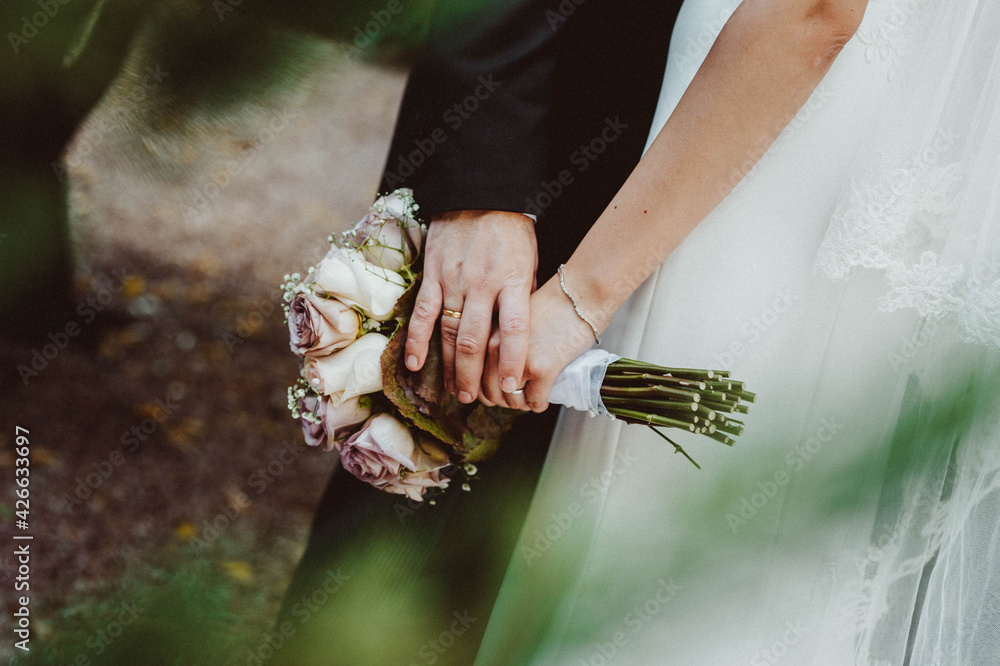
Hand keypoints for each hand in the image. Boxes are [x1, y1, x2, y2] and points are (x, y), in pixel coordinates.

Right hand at [405, 210, 536, 404]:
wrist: (481, 192)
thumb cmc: (511, 231)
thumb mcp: (530, 263)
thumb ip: (521, 299)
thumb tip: (518, 338)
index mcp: (513, 281)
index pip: (513, 331)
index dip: (510, 362)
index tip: (509, 387)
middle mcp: (483, 284)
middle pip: (475, 339)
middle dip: (474, 375)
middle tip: (474, 399)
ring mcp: (455, 280)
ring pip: (448, 332)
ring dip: (449, 366)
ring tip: (453, 391)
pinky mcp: (433, 274)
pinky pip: (423, 312)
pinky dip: (418, 340)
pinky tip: (416, 364)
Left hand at [480, 269, 604, 411]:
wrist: (578, 297)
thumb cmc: (549, 307)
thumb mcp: (510, 319)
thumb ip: (496, 342)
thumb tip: (490, 374)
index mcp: (486, 334)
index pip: (471, 375)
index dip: (480, 390)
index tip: (491, 394)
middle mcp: (496, 348)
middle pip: (489, 393)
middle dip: (501, 400)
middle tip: (514, 398)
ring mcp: (518, 360)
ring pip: (511, 401)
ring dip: (520, 405)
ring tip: (530, 397)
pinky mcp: (542, 369)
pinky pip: (534, 402)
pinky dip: (538, 405)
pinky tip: (542, 398)